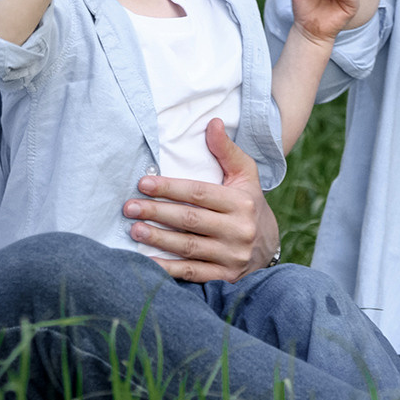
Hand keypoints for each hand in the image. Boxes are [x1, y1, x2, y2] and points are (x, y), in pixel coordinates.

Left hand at [125, 119, 280, 282]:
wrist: (269, 246)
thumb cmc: (248, 202)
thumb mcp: (245, 174)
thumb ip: (226, 150)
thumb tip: (212, 122)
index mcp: (240, 202)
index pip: (199, 193)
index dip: (170, 188)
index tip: (143, 183)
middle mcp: (238, 230)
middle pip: (190, 220)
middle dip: (157, 213)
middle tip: (129, 207)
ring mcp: (231, 256)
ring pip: (189, 247)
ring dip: (158, 239)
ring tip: (134, 230)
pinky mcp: (225, 277)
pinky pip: (192, 273)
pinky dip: (169, 269)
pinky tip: (147, 262)